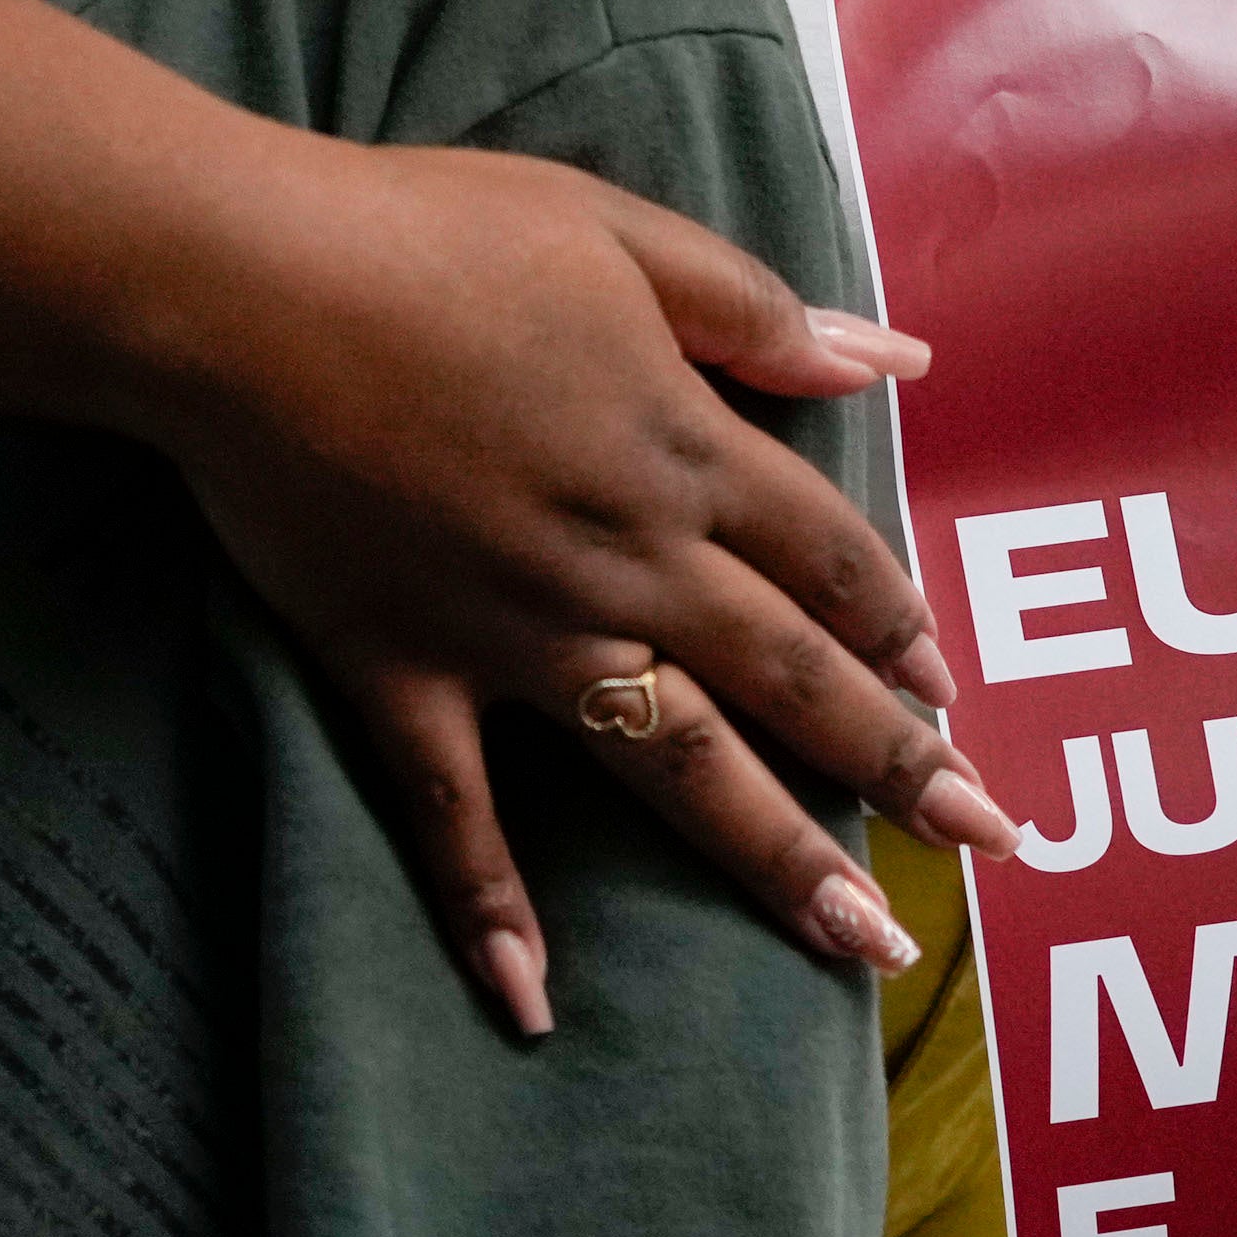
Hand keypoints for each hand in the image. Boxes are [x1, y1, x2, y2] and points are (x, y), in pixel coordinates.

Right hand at [150, 136, 1019, 1034]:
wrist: (243, 286)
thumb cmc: (428, 235)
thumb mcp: (620, 236)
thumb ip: (757, 312)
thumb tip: (894, 359)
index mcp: (684, 451)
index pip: (831, 559)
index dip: (900, 624)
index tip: (953, 690)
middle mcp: (627, 562)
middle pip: (791, 679)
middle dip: (902, 768)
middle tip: (993, 843)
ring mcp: (517, 634)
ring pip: (676, 766)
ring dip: (777, 860)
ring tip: (863, 948)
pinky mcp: (403, 671)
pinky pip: (455, 814)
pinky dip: (489, 906)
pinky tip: (528, 1000)